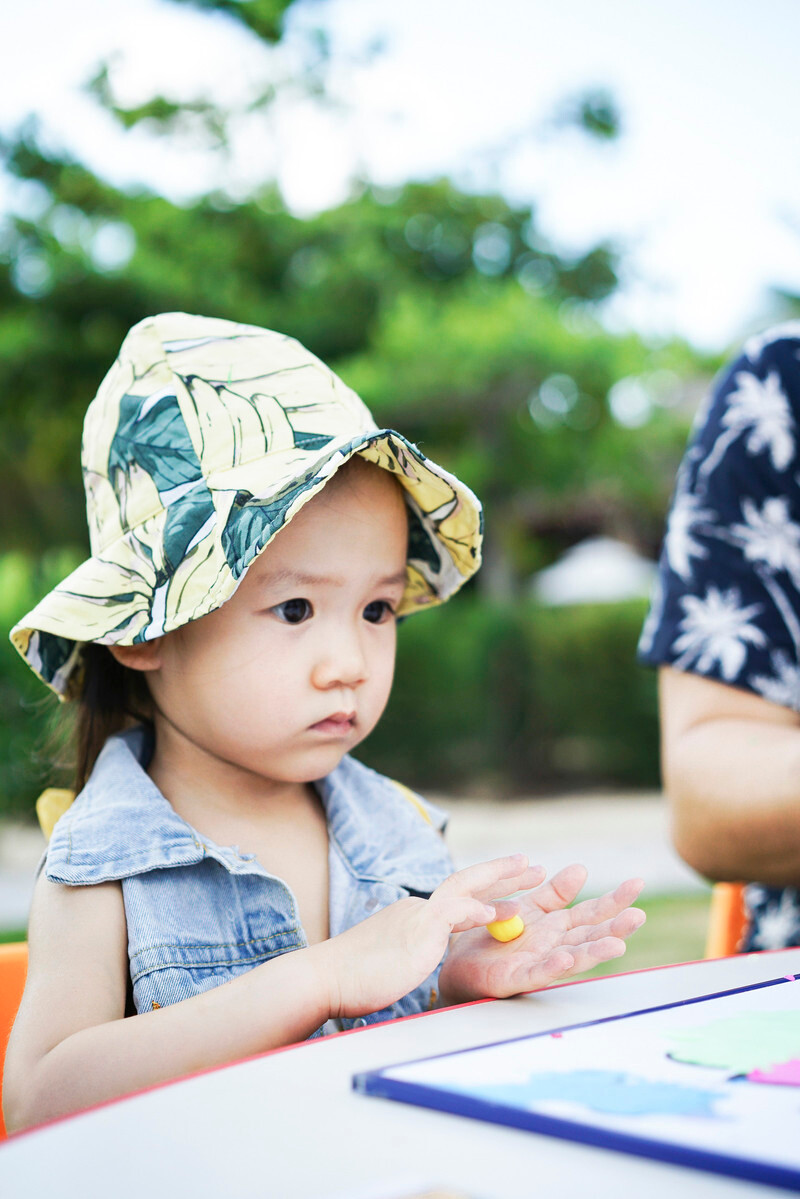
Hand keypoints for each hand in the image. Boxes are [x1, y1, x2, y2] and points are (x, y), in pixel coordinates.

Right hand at [315, 855, 543, 1019]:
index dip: (486, 892)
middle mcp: (419, 910)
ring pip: (465, 888)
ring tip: (532, 873)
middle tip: (533, 865)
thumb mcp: (390, 961)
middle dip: (503, 873)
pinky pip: (452, 913)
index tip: (510, 892)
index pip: (456, 897)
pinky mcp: (417, 931)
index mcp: (414, 917)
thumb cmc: (351, 979)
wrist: (324, 978)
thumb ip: (409, 953)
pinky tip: (496, 913)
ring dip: (502, 880)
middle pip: (467, 882)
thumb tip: (414, 961)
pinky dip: (476, 910)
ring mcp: (418, 917)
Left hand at [438, 863, 644, 1004]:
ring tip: (617, 944)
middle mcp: (553, 946)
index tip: (638, 884)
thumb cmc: (494, 933)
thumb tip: (582, 869)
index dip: (614, 900)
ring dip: (594, 952)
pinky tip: (565, 960)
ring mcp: (537, 964)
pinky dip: (552, 968)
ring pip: (572, 958)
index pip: (591, 912)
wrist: (456, 956)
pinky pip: (536, 974)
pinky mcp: (515, 978)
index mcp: (556, 926)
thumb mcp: (528, 905)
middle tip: (639, 915)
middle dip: (614, 927)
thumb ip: (554, 892)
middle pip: (589, 936)